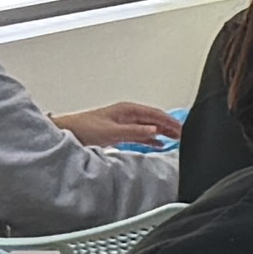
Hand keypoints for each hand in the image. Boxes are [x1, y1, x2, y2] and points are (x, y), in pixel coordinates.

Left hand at [58, 102, 176, 148]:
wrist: (67, 132)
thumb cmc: (84, 127)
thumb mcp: (112, 131)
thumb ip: (135, 131)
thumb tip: (155, 131)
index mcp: (127, 110)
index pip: (155, 114)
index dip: (170, 121)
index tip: (182, 128)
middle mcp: (127, 114)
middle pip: (154, 119)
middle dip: (169, 126)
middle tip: (184, 135)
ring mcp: (123, 122)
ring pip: (149, 127)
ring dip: (162, 132)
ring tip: (176, 139)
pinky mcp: (119, 131)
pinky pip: (141, 134)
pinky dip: (151, 138)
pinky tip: (158, 143)